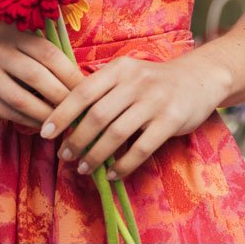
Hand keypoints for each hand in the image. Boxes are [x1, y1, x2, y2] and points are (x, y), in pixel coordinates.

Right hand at [0, 23, 85, 128]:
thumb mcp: (16, 47)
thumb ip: (43, 58)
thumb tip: (83, 83)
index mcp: (12, 31)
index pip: (48, 52)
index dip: (70, 73)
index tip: (87, 90)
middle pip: (36, 75)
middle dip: (61, 96)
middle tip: (79, 111)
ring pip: (22, 98)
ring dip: (46, 113)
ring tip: (64, 123)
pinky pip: (8, 112)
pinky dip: (29, 121)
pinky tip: (42, 126)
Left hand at [41, 55, 226, 178]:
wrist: (199, 79)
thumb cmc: (153, 81)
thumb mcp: (127, 75)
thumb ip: (101, 90)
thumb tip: (67, 119)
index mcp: (119, 69)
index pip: (82, 91)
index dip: (61, 113)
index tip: (45, 132)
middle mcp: (135, 82)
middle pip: (97, 115)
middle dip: (76, 139)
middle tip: (63, 156)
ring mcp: (155, 101)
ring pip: (117, 133)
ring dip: (95, 155)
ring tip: (82, 168)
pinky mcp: (171, 121)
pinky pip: (142, 148)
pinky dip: (123, 164)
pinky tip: (112, 173)